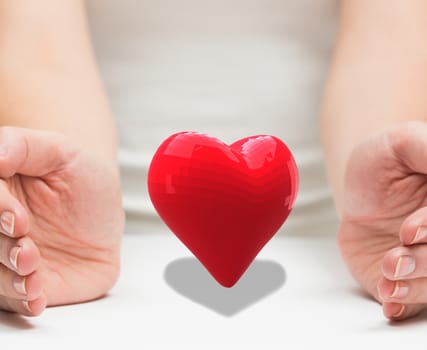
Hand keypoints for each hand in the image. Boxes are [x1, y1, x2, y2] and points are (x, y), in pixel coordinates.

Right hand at [0, 127, 123, 315]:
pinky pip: (14, 301)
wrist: (107, 212)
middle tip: (27, 250)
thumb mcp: (62, 151)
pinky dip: (22, 302)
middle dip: (1, 250)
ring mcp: (10, 257)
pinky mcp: (29, 283)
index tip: (18, 220)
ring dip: (7, 281)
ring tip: (33, 276)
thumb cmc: (83, 177)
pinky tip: (37, 297)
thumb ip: (23, 146)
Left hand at [338, 121, 426, 319]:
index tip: (409, 230)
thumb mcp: (403, 143)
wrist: (360, 194)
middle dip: (425, 262)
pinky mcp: (413, 280)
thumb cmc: (382, 163)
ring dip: (414, 286)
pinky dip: (404, 302)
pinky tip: (389, 298)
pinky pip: (416, 301)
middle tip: (393, 260)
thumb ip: (426, 149)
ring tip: (386, 272)